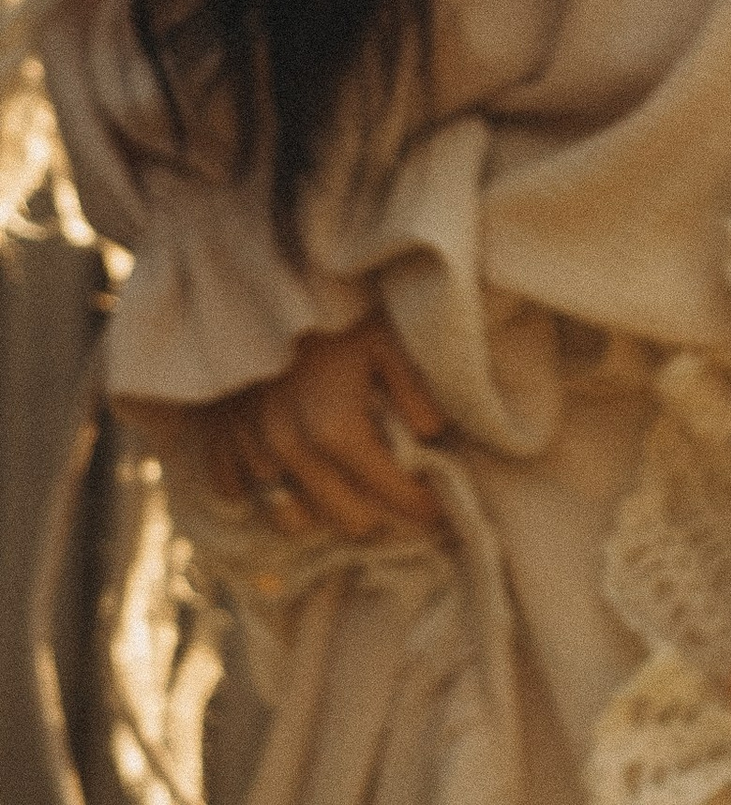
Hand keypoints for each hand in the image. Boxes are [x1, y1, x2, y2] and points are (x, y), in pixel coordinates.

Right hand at [134, 320, 448, 540]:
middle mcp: (289, 450)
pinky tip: (288, 477)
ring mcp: (248, 448)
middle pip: (349, 521)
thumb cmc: (329, 311)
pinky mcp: (216, 437)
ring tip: (345, 493)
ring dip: (321, 511)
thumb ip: (416, 392)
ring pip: (290, 517)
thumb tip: (433, 435)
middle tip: (397, 501)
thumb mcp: (387, 340)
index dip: (427, 507)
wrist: (250, 283)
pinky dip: (264, 490)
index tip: (440, 508)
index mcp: (337, 431)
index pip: (396, 496)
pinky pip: (236, 489)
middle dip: (382, 517)